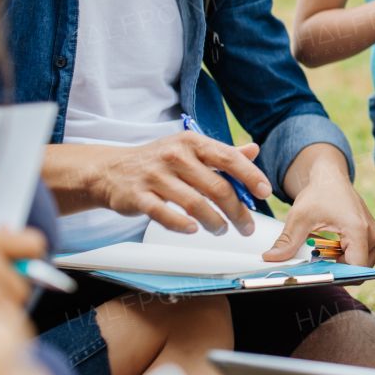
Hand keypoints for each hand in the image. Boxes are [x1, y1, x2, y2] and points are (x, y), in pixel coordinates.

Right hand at [48, 132, 273, 236]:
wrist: (110, 170)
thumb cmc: (157, 161)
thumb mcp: (190, 149)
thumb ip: (222, 153)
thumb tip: (253, 150)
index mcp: (192, 143)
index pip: (228, 158)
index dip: (250, 175)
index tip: (265, 192)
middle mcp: (175, 156)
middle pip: (217, 187)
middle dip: (237, 211)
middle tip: (246, 227)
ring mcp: (156, 176)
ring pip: (195, 203)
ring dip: (214, 222)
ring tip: (222, 231)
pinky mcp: (138, 196)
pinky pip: (164, 213)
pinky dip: (181, 224)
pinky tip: (193, 230)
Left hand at [265, 144, 374, 264]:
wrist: (331, 178)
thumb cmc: (319, 193)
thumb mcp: (299, 217)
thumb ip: (287, 241)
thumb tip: (270, 259)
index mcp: (359, 230)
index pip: (356, 270)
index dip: (337, 276)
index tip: (317, 273)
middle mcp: (373, 236)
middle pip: (358, 271)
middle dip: (336, 271)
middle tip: (316, 261)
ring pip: (360, 267)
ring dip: (340, 265)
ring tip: (323, 251)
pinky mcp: (373, 239)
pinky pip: (360, 259)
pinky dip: (344, 259)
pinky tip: (330, 248)